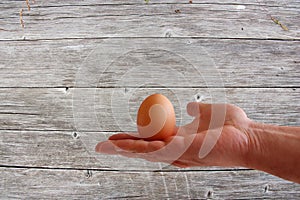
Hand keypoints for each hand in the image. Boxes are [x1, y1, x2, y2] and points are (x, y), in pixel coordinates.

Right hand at [95, 102, 251, 167]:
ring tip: (105, 146)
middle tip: (102, 145)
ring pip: (144, 152)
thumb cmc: (232, 126)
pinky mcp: (183, 152)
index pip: (151, 140)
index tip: (119, 135)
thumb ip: (197, 110)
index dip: (134, 138)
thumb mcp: (208, 112)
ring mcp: (178, 152)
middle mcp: (175, 149)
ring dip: (124, 149)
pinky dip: (137, 148)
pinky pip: (156, 150)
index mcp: (179, 139)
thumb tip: (190, 107)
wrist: (248, 136)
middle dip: (122, 147)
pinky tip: (122, 145)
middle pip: (143, 149)